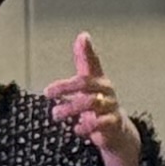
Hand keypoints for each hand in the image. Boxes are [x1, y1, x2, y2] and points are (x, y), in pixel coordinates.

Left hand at [42, 32, 144, 165]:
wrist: (116, 130)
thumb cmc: (100, 103)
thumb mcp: (90, 82)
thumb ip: (84, 61)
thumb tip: (83, 36)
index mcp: (99, 79)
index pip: (93, 62)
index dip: (87, 50)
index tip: (83, 37)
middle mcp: (106, 91)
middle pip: (86, 84)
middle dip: (66, 88)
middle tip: (48, 93)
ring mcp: (110, 106)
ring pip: (91, 104)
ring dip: (70, 108)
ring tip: (57, 113)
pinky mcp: (112, 123)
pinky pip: (99, 124)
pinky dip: (85, 126)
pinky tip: (75, 128)